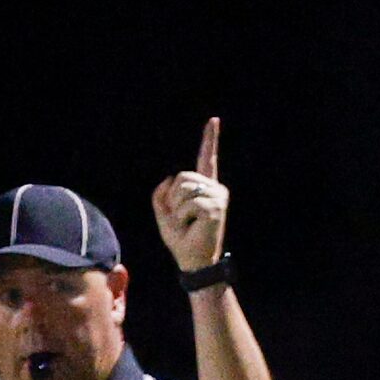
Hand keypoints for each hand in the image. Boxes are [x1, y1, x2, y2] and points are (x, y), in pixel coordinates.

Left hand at [152, 117, 229, 273]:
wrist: (193, 259)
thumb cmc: (181, 238)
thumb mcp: (164, 214)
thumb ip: (161, 195)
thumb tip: (169, 178)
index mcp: (204, 187)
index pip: (206, 159)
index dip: (209, 139)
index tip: (213, 120)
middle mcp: (215, 188)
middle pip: (181, 177)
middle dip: (172, 198)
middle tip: (181, 218)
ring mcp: (218, 197)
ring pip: (183, 188)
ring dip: (176, 209)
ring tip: (187, 222)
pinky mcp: (216, 207)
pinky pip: (186, 204)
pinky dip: (181, 217)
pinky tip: (192, 226)